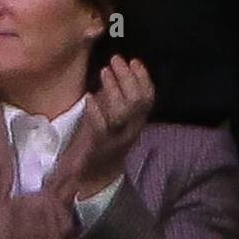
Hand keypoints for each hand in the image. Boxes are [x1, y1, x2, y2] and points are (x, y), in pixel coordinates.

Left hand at [76, 56, 154, 198]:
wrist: (94, 179)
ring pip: (122, 112)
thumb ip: (116, 101)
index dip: (144, 77)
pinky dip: (96, 110)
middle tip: (115, 59)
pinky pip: (102, 127)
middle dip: (127, 77)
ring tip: (104, 71)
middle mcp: (131, 131)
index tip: (134, 60)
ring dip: (114, 88)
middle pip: (137, 101)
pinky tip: (90, 97)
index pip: (148, 98)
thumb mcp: (115, 122)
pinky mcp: (99, 146)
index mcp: (137, 124)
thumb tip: (114, 72)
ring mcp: (116, 139)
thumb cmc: (103, 146)